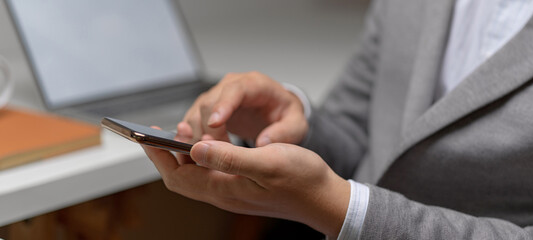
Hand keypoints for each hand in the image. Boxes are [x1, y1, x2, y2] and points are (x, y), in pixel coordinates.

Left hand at [142, 141, 349, 237]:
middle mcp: (224, 194)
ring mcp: (232, 193)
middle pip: (182, 177)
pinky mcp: (241, 188)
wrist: (324, 198)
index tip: (147, 137)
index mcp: (225, 189)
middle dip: (165, 155)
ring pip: (195, 176)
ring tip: (179, 133)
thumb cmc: (302, 179)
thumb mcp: (267, 162)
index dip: (160, 156)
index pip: (178, 176)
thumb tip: (196, 147)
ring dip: (183, 155)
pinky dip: (201, 157)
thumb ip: (230, 157)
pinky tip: (208, 144)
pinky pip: (210, 174)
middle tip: (158, 133)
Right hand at [179, 71, 307, 145]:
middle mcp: (232, 86)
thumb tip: (264, 143)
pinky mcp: (208, 109)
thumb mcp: (296, 124)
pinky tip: (199, 151)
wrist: (277, 112)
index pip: (234, 90)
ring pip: (196, 112)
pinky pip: (192, 121)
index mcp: (255, 85)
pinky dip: (192, 137)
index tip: (214, 125)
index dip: (222, 106)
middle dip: (207, 129)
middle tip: (215, 152)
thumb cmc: (285, 115)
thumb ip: (284, 132)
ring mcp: (217, 96)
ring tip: (211, 156)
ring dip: (198, 136)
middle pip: (208, 102)